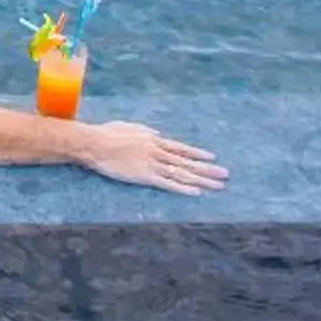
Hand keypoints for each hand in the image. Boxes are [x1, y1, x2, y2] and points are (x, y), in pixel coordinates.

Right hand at [81, 121, 227, 194]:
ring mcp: (153, 164)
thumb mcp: (131, 127)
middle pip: (187, 162)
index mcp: (154, 140)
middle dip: (208, 169)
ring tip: (218, 186)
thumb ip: (146, 132)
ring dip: (202, 180)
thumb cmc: (107, 133)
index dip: (198, 154)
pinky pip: (168, 184)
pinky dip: (183, 188)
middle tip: (225, 175)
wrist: (95, 143)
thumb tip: (157, 135)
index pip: (181, 149)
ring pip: (182, 173)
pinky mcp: (145, 176)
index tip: (212, 158)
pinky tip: (197, 193)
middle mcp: (158, 152)